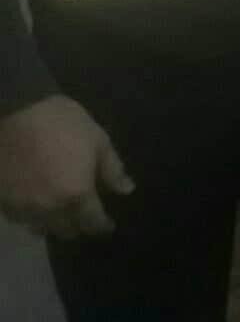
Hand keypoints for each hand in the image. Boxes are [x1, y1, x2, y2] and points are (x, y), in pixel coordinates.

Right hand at [0, 96, 134, 239]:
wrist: (12, 110)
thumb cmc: (61, 122)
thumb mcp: (97, 140)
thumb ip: (112, 169)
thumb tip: (126, 190)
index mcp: (76, 194)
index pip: (92, 223)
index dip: (102, 226)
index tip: (108, 225)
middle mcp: (48, 208)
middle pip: (66, 231)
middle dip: (79, 227)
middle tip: (85, 216)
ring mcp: (21, 206)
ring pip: (40, 228)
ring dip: (53, 224)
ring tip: (60, 212)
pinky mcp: (0, 200)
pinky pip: (18, 218)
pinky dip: (30, 216)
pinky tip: (36, 203)